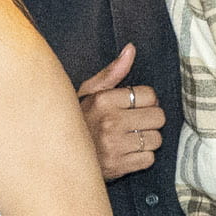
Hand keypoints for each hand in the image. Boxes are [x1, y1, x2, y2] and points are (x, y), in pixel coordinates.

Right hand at [77, 47, 166, 181]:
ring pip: (156, 139)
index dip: (146, 100)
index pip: (149, 95)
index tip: (136, 105)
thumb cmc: (77, 119)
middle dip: (151, 119)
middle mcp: (110, 122)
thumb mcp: (88, 93)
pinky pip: (149, 159)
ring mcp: (114, 146)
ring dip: (148, 139)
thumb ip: (112, 72)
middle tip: (137, 122)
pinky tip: (128, 153)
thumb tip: (131, 48)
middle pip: (158, 117)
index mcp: (103, 100)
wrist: (57, 155)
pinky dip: (142, 157)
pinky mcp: (118, 167)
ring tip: (131, 138)